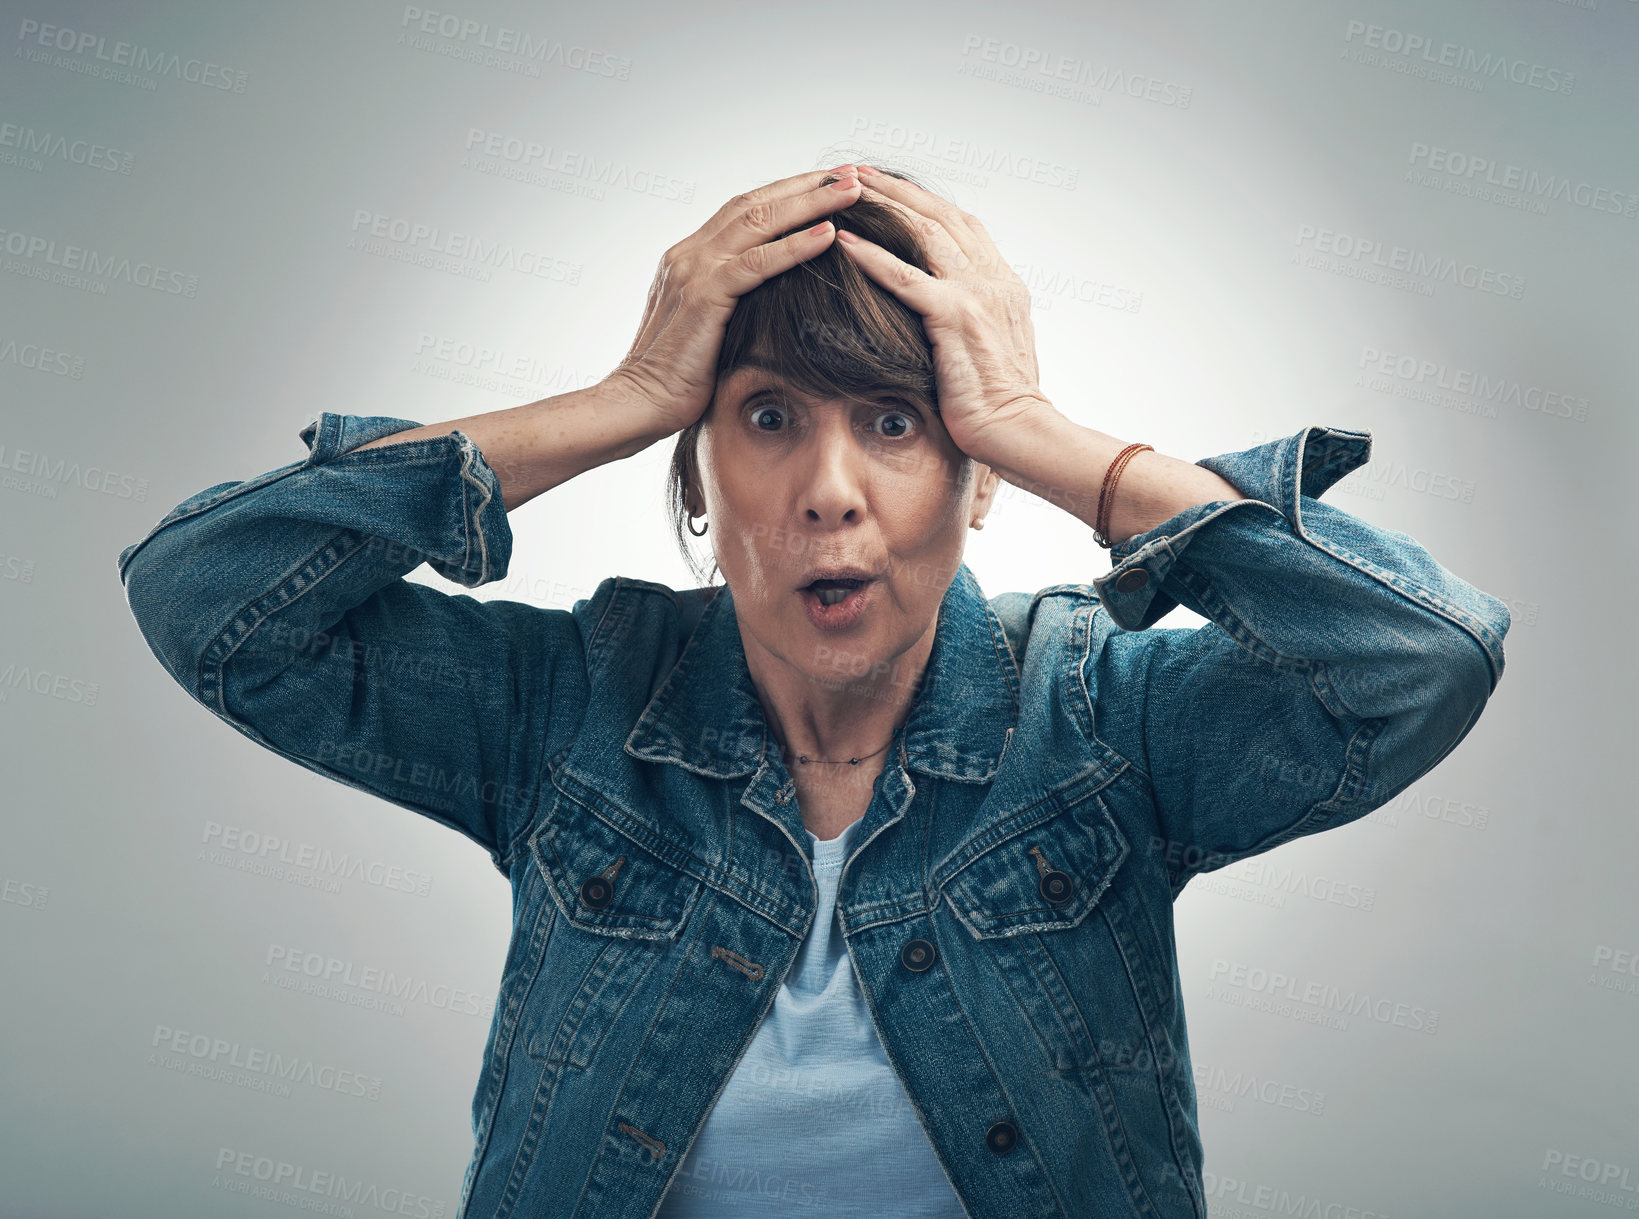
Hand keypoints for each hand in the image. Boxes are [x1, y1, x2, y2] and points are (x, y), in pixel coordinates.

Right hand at [605, 168, 864, 434]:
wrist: (638, 404)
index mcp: (690, 258)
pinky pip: (756, 264)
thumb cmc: (678, 380)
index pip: (745, 210)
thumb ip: (731, 304)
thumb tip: (772, 301)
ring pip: (759, 222)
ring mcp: (693, 271)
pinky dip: (794, 247)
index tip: (830, 184)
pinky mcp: (703, 297)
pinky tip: (828, 236)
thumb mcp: (709, 330)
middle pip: (755, 203)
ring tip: (853, 191)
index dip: (789, 193)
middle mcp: (689, 254)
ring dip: (810, 204)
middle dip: (807, 186)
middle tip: (852, 173)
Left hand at [831, 169, 1051, 465]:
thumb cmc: (1000, 406)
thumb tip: (943, 321)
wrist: (1021, 432)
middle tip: (858, 172)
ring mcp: (976, 294)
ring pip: (924, 232)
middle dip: (898, 189)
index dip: (925, 203)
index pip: (962, 227)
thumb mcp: (990, 351)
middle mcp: (994, 280)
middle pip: (941, 216)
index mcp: (1003, 285)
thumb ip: (971, 324)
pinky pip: (905, 277)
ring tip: (845, 189)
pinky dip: (872, 255)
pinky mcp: (955, 317)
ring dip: (883, 205)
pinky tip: (843, 241)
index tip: (891, 188)